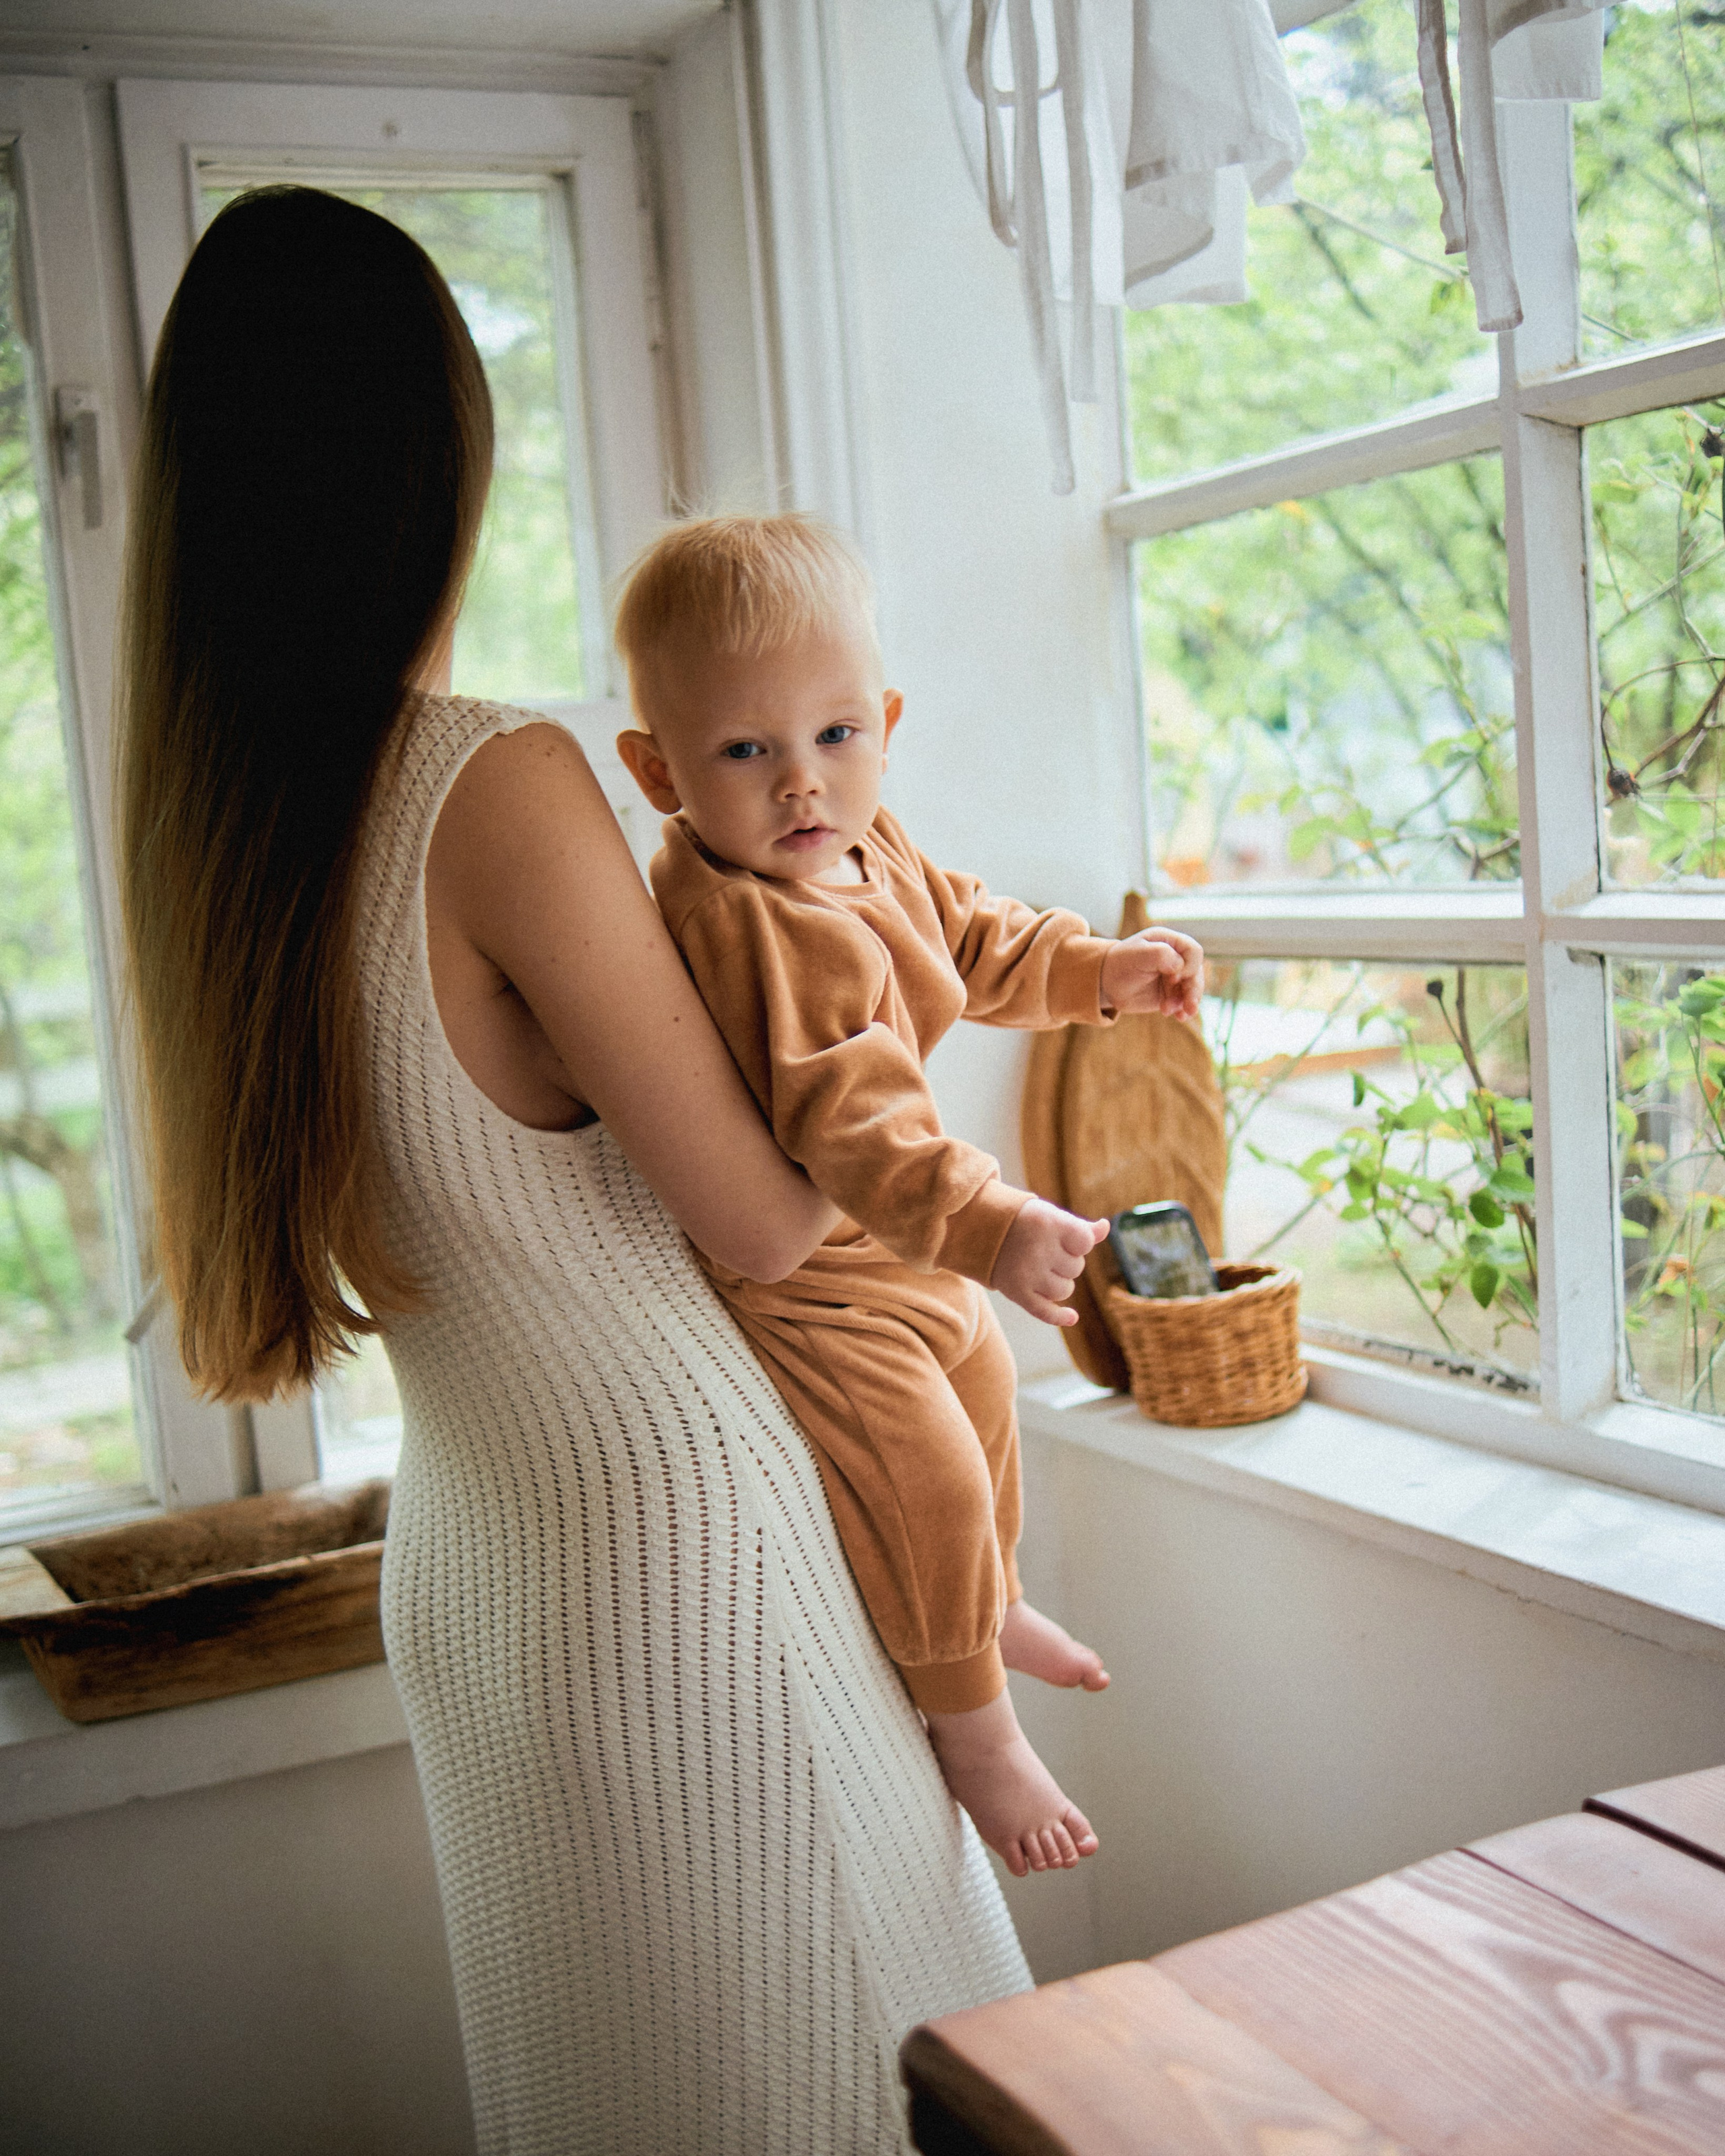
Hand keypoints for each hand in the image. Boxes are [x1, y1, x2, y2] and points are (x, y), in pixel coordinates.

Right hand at [992, 1198, 1107, 1326]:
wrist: (980, 1230)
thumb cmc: (1025, 1222)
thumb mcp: (1051, 1215)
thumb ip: (1079, 1226)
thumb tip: (1105, 1228)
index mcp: (1048, 1223)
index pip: (1085, 1242)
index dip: (1080, 1243)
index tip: (1064, 1237)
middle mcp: (1038, 1249)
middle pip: (1076, 1268)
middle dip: (1067, 1261)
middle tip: (1045, 1250)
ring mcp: (1027, 1273)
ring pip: (1065, 1290)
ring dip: (1060, 1282)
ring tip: (1042, 1269)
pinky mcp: (1016, 1293)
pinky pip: (1045, 1312)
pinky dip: (1060, 1317)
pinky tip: (1072, 1317)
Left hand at [1099, 928, 1204, 1021]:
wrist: (1107, 983)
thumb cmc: (1120, 963)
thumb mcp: (1137, 954)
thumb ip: (1160, 954)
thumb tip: (1180, 966)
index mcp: (1170, 942)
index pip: (1193, 951)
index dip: (1189, 966)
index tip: (1173, 978)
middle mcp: (1176, 958)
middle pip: (1196, 972)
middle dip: (1193, 989)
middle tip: (1187, 1004)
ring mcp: (1176, 977)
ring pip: (1193, 989)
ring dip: (1188, 1002)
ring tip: (1179, 1014)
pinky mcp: (1172, 994)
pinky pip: (1184, 1003)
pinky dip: (1184, 1010)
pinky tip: (1180, 1017)